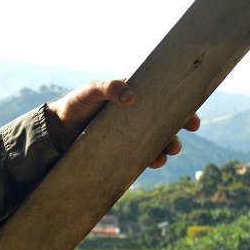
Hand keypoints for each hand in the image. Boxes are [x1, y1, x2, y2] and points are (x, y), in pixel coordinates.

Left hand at [47, 79, 200, 168]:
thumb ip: (110, 88)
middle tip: (180, 139)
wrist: (57, 131)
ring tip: (166, 153)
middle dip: (178, 132)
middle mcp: (137, 115)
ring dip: (167, 147)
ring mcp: (131, 134)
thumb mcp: (91, 90)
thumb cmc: (75, 104)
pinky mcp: (122, 150)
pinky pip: (143, 156)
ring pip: (157, 141)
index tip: (193, 120)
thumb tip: (133, 97)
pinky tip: (153, 162)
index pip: (164, 99)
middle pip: (166, 122)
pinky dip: (151, 159)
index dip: (183, 107)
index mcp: (135, 95)